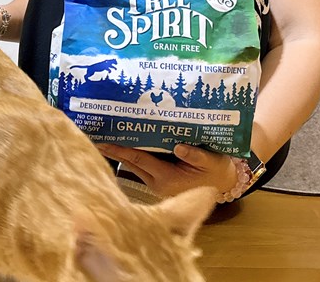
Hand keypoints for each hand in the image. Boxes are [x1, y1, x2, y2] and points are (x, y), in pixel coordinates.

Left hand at [97, 143, 236, 197]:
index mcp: (167, 178)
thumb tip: (178, 147)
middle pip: (130, 162)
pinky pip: (140, 167)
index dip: (120, 149)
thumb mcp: (211, 161)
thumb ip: (196, 156)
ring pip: (133, 166)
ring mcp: (156, 184)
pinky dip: (130, 157)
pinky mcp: (158, 182)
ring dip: (119, 153)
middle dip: (113, 149)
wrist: (224, 185)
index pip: (138, 159)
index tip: (103, 141)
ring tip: (103, 138)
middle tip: (95, 134)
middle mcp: (157, 183)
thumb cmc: (217, 171)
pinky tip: (121, 146)